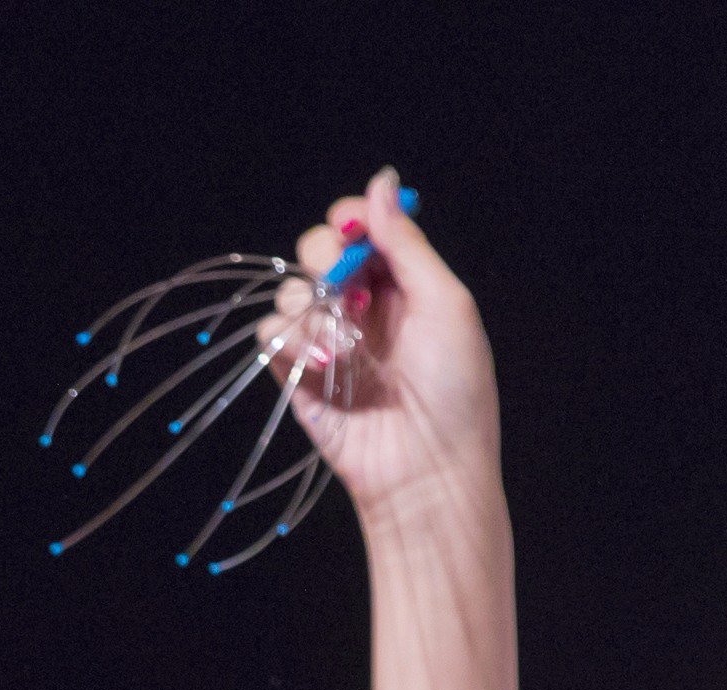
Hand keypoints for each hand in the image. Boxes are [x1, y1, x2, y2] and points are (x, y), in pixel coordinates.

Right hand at [279, 169, 501, 536]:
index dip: (352, 220)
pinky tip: (319, 363)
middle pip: (318, 250)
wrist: (428, 471)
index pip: (362, 231)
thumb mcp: (445, 305)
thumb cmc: (454, 393)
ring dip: (309, 305)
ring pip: (292, 291)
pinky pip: (272, 338)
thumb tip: (380, 181)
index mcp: (402, 287)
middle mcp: (363, 311)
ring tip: (340, 343)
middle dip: (324, 257)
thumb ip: (407, 244)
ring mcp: (331, 346)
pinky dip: (287, 341)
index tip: (353, 228)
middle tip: (346, 290)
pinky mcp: (301, 380)